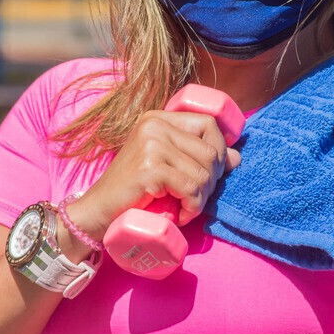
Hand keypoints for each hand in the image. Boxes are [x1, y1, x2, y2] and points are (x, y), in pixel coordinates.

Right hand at [67, 110, 241, 236]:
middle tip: (195, 199)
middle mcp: (154, 125)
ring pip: (203, 172)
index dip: (218, 150)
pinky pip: (191, 187)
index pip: (208, 124)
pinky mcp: (149, 168)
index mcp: (158, 119)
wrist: (98, 212)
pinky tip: (181, 214)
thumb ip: (197, 156)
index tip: (210, 174)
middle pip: (209, 149)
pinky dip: (192, 206)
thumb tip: (236, 156)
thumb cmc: (133, 191)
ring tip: (186, 208)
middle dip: (211, 180)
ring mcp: (151, 145)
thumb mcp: (168, 167)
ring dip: (201, 197)